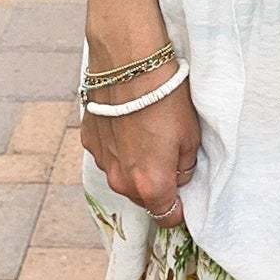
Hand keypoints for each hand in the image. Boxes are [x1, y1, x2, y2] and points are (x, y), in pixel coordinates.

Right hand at [80, 19, 200, 225]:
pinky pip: (109, 153)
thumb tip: (178, 177)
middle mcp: (121, 180)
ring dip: (136, 164)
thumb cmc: (166, 98)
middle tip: (169, 154)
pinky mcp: (88, 140)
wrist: (129, 63)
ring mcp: (102, 161)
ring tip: (147, 133)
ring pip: (124, 175)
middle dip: (157, 184)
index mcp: (150, 185)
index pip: (167, 216)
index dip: (179, 208)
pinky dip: (119, 145)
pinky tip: (128, 122)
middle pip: (143, 198)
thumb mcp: (191, 137)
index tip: (184, 195)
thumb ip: (185, 168)